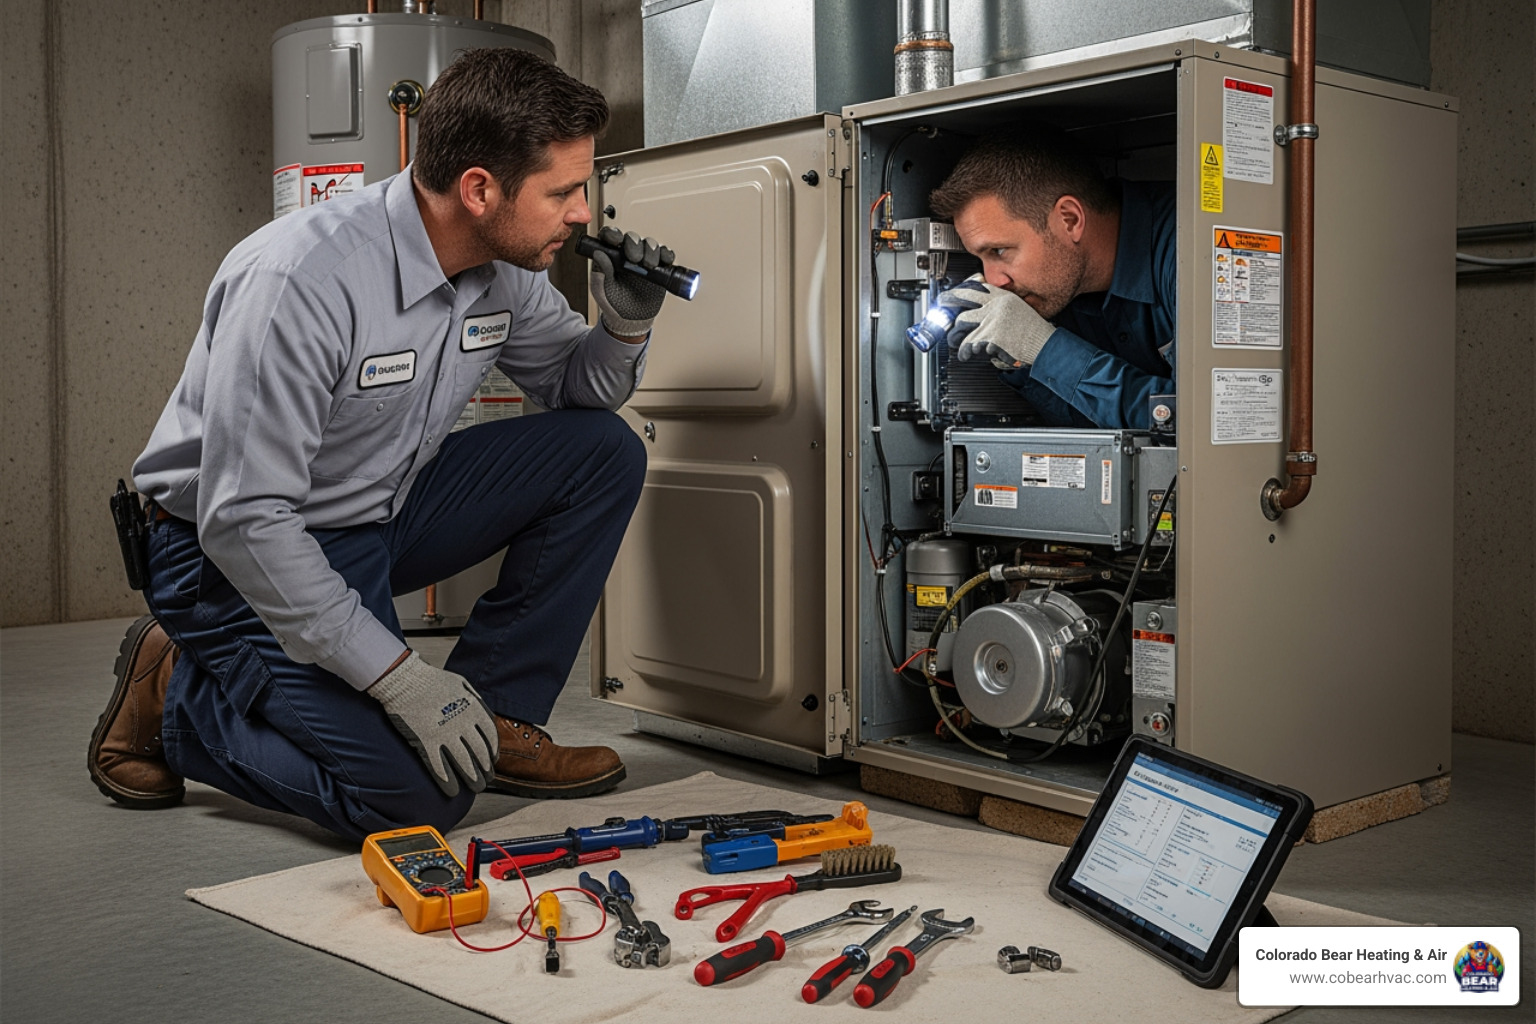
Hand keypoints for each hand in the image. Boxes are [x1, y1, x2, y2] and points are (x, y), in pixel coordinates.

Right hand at [367, 651, 496, 798]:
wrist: (405, 679)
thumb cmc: (432, 680)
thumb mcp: (462, 684)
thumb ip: (476, 701)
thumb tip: (486, 717)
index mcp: (473, 709)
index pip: (490, 736)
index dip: (493, 751)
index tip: (492, 760)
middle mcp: (463, 723)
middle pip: (480, 752)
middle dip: (486, 769)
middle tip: (486, 780)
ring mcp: (445, 734)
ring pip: (464, 762)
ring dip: (472, 778)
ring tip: (476, 788)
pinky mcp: (426, 742)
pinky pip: (439, 766)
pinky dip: (447, 781)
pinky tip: (452, 791)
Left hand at [590, 226, 674, 337]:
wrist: (630, 319)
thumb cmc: (613, 304)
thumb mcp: (601, 290)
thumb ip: (600, 272)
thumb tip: (599, 253)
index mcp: (610, 256)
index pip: (610, 237)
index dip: (612, 234)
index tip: (615, 241)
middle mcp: (627, 255)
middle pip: (632, 238)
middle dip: (634, 245)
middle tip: (635, 259)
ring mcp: (644, 260)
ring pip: (650, 244)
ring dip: (651, 250)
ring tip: (649, 265)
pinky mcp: (659, 268)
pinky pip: (665, 256)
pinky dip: (666, 256)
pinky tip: (664, 261)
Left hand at [941, 275, 1054, 367]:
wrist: (1044, 345)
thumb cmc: (1033, 331)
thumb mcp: (1017, 309)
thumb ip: (999, 307)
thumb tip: (977, 311)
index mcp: (1003, 297)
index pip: (976, 288)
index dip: (959, 292)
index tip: (949, 295)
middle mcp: (995, 306)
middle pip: (963, 302)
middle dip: (948, 307)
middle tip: (941, 312)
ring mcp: (992, 321)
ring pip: (962, 325)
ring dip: (956, 337)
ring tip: (957, 343)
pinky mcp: (990, 337)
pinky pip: (971, 344)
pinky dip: (967, 351)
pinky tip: (968, 354)